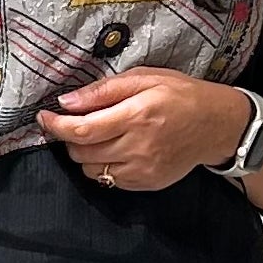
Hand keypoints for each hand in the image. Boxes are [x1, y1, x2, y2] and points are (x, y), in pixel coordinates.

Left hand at [35, 68, 251, 190]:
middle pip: (81, 152)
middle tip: (74, 122)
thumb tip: (67, 102)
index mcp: (136, 116)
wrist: (218, 126)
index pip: (82, 129)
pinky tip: (115, 150)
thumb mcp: (144, 78)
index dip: (56, 126)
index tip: (44, 118)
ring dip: (85, 154)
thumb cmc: (181, 95)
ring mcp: (143, 170)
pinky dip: (103, 167)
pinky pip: (109, 181)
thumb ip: (103, 91)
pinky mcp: (147, 184)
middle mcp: (138, 147)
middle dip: (69, 138)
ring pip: (91, 171)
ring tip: (97, 136)